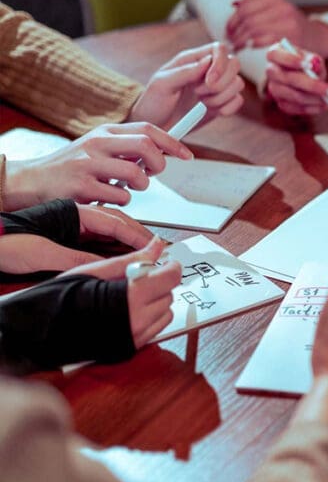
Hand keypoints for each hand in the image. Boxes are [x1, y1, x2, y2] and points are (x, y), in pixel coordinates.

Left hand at [0, 204, 153, 273]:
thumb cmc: (4, 241)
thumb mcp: (41, 253)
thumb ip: (76, 258)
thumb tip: (107, 266)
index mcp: (73, 215)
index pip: (114, 223)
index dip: (137, 236)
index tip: (154, 247)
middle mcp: (75, 220)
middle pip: (116, 225)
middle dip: (138, 237)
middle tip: (158, 251)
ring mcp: (71, 228)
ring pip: (108, 234)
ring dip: (128, 243)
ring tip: (145, 255)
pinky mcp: (65, 239)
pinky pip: (97, 243)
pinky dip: (113, 250)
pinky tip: (121, 259)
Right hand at [4, 123, 191, 207]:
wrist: (33, 181)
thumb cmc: (73, 167)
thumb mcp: (98, 148)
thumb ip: (127, 147)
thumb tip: (165, 151)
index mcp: (104, 132)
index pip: (147, 129)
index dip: (173, 142)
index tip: (187, 155)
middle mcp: (96, 144)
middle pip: (146, 147)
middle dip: (159, 164)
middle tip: (153, 174)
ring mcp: (87, 165)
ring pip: (135, 174)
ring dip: (141, 186)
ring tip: (130, 188)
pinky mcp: (81, 187)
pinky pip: (118, 196)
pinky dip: (121, 200)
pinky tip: (109, 197)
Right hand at [66, 237, 180, 347]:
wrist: (42, 328)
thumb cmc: (62, 297)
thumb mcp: (97, 270)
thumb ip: (133, 259)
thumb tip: (156, 246)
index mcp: (131, 297)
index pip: (170, 279)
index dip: (171, 268)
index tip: (167, 264)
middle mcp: (137, 320)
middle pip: (168, 296)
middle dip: (160, 285)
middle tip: (140, 279)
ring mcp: (135, 337)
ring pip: (165, 314)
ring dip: (156, 303)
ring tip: (132, 296)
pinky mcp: (130, 347)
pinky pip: (155, 330)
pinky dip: (150, 319)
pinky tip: (130, 312)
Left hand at [129, 42, 244, 128]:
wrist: (156, 126)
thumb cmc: (154, 103)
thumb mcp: (162, 84)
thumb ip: (184, 71)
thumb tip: (207, 61)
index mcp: (192, 60)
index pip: (219, 49)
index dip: (220, 63)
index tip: (209, 81)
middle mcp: (208, 70)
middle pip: (234, 64)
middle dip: (222, 82)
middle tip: (201, 93)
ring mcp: (216, 87)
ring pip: (238, 84)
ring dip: (222, 97)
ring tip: (202, 103)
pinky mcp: (221, 103)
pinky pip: (238, 101)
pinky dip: (228, 108)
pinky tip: (212, 111)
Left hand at [226, 0, 327, 55]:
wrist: (319, 38)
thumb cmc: (294, 27)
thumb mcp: (277, 11)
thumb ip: (258, 7)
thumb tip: (235, 4)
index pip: (246, 7)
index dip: (233, 21)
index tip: (228, 31)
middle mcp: (283, 8)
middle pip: (248, 19)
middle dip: (235, 32)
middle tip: (230, 42)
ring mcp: (288, 23)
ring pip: (254, 30)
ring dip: (241, 40)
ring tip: (236, 47)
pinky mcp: (291, 38)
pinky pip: (264, 40)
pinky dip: (252, 44)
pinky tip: (248, 48)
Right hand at [265, 43, 327, 115]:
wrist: (302, 74)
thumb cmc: (306, 63)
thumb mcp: (312, 58)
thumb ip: (314, 60)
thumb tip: (314, 64)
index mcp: (274, 54)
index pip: (276, 55)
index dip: (292, 61)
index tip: (310, 66)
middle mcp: (271, 72)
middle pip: (288, 79)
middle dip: (312, 86)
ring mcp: (274, 89)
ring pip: (292, 96)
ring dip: (313, 99)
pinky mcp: (280, 102)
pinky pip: (293, 108)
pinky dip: (310, 109)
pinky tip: (322, 106)